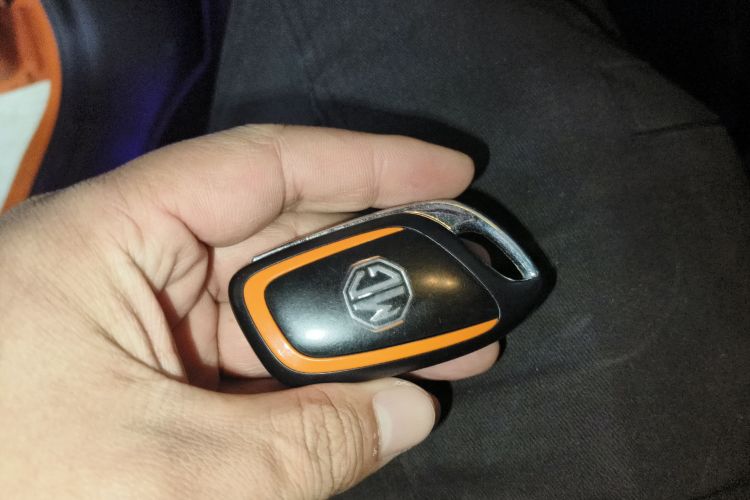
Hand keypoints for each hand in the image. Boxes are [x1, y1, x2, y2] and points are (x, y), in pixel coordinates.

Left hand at [0, 126, 498, 497]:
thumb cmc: (17, 493)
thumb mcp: (174, 474)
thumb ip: (308, 443)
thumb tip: (412, 409)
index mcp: (110, 240)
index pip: (262, 168)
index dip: (368, 164)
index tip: (449, 178)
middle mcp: (127, 264)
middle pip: (279, 237)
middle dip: (379, 263)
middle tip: (463, 281)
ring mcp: (138, 320)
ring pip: (269, 306)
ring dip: (353, 330)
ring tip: (444, 347)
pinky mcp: (145, 372)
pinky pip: (246, 359)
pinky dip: (309, 377)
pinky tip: (371, 390)